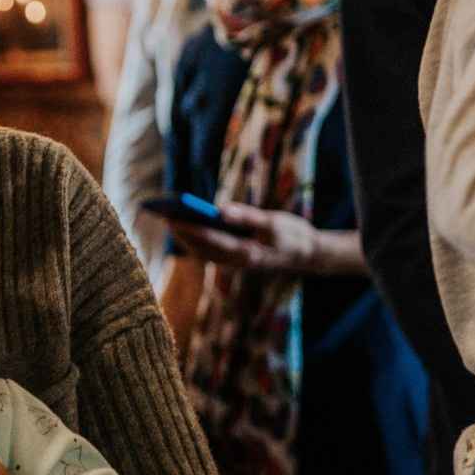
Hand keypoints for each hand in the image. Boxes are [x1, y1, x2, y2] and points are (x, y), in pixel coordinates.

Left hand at [165, 201, 359, 276]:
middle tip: (165, 214)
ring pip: (203, 254)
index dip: (188, 227)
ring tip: (172, 219)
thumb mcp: (273, 222)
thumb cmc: (292, 234)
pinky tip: (191, 225)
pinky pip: (211, 254)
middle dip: (181, 233)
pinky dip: (198, 241)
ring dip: (186, 239)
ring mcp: (236, 265)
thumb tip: (220, 209)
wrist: (309, 255)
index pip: (209, 239)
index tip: (171, 216)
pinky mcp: (238, 262)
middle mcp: (237, 263)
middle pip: (201, 249)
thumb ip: (247, 216)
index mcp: (246, 252)